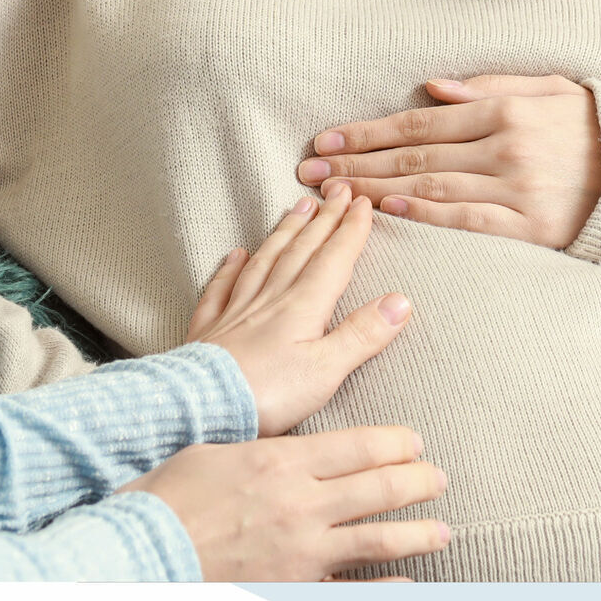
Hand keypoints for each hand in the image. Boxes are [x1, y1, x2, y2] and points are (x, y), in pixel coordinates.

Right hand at [120, 426, 447, 581]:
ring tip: (443, 531)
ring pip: (378, 540)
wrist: (141, 553)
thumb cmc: (169, 498)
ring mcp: (302, 554)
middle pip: (380, 488)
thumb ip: (265, 450)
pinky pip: (352, 595)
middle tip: (438, 478)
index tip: (415, 442)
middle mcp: (302, 505)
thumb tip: (294, 447)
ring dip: (418, 534)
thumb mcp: (218, 452)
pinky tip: (408, 587)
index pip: (359, 446)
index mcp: (283, 462)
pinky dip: (385, 592)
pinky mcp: (294, 591)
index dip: (395, 443)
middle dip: (418, 482)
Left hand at [186, 184, 413, 436]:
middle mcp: (270, 300)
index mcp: (302, 307)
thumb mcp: (326, 370)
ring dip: (284, 232)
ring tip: (297, 208)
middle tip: (336, 192)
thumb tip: (400, 301)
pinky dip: (230, 268)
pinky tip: (235, 254)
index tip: (363, 203)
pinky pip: (221, 289)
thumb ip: (362, 335)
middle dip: (323, 220)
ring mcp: (236, 312)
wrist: (199, 408)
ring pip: (265, 261)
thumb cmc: (266, 395)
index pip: (333, 260)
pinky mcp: (209, 331)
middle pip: (301, 251)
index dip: (351, 231)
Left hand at [297, 75, 600, 248]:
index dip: (367, 131)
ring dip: (374, 191)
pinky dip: (424, 215)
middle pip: (413, 156)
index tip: (326, 137)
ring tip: (331, 195)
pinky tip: (388, 212)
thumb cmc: (598, 128)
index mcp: (505, 110)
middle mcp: (505, 146)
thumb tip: (432, 86)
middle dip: (355, 163)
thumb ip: (492, 85)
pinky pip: (467, 220)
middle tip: (309, 170)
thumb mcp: (552, 89)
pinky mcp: (531, 227)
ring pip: (430, 188)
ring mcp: (517, 188)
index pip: (419, 122)